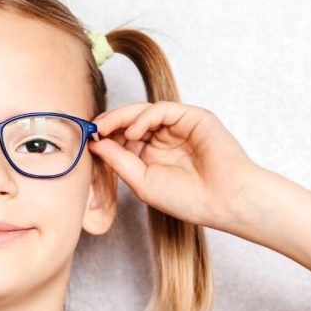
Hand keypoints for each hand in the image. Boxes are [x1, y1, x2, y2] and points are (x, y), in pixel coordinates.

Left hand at [89, 101, 262, 228]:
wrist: (223, 201)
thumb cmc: (188, 199)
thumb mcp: (142, 182)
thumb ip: (119, 161)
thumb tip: (95, 143)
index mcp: (152, 155)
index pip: (123, 138)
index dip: (105, 137)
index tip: (87, 140)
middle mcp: (164, 139)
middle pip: (130, 122)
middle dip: (109, 123)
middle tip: (92, 129)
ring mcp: (178, 126)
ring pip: (143, 112)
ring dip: (122, 118)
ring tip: (106, 129)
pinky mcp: (192, 117)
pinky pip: (162, 109)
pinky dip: (143, 118)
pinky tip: (133, 133)